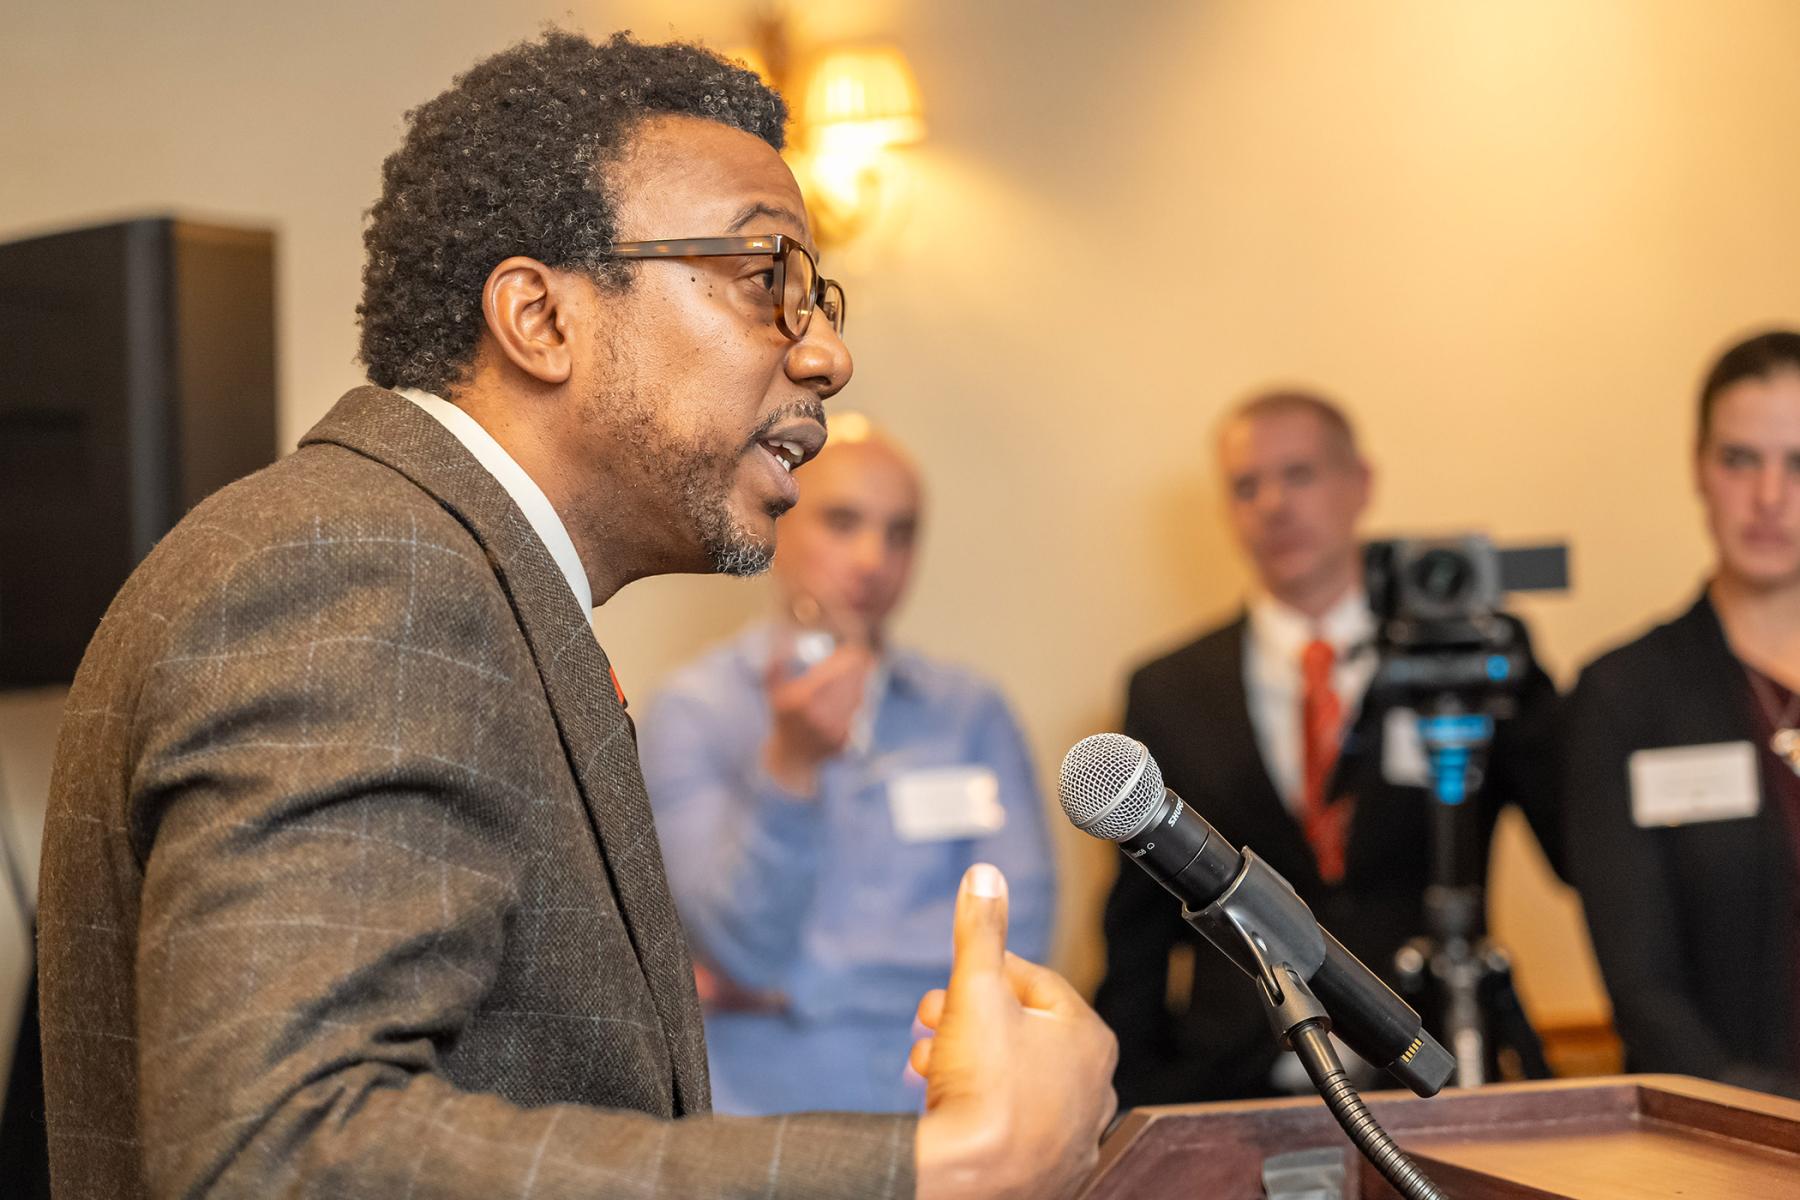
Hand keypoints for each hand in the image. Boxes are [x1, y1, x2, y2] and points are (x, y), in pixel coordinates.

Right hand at [761, 634, 875, 795]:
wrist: (791, 757)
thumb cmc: (783, 717)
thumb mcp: (773, 691)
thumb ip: (776, 665)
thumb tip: (782, 639)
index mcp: (801, 700)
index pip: (833, 672)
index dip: (847, 660)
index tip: (854, 649)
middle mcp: (817, 717)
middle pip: (849, 684)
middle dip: (859, 668)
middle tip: (865, 656)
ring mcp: (832, 731)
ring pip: (857, 698)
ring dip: (862, 683)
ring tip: (863, 671)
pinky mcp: (843, 741)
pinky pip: (858, 714)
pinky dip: (860, 701)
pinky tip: (857, 693)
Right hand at [912, 864, 1118, 1199]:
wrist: (969, 1180)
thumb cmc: (983, 1088)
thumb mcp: (976, 989)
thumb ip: (981, 931)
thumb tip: (986, 876)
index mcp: (1089, 1037)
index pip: (1034, 982)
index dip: (985, 973)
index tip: (952, 979)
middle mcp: (1093, 1087)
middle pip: (1021, 1032)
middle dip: (968, 1018)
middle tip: (930, 1016)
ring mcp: (1073, 1134)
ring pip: (1013, 1077)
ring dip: (966, 1060)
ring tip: (929, 1061)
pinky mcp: (1048, 1171)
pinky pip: (1010, 1122)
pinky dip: (979, 1108)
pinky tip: (947, 1104)